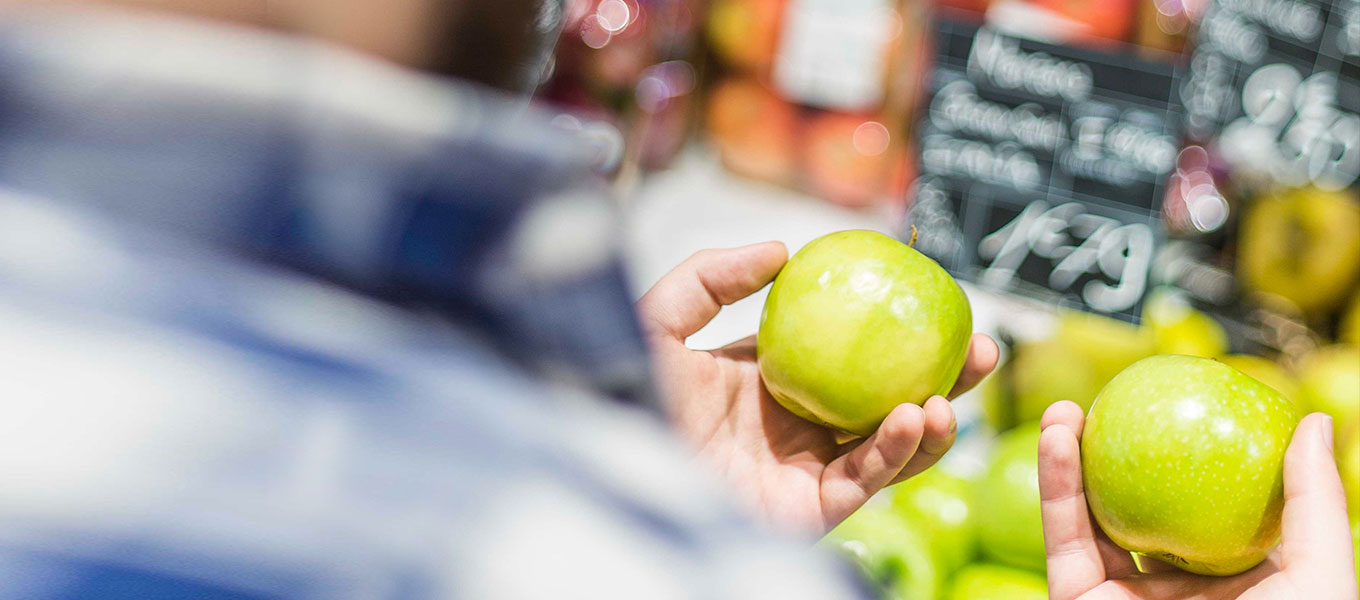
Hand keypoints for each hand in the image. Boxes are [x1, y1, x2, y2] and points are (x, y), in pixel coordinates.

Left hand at [636, 242, 997, 534]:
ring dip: (932, 420)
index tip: (935, 298)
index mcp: (769, 380)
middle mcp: (795, 425)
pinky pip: (865, 478)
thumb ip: (713, 276)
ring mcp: (804, 468)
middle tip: (980, 347)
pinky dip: (897, 451)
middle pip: (885, 398)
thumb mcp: (661, 319)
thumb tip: (782, 249)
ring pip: (889, 445)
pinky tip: (915, 418)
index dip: (894, 330)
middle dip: (940, 377)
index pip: (847, 351)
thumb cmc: (622, 393)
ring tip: (952, 391)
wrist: (609, 464)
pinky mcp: (807, 509)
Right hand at [1038, 401, 1357, 599]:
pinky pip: (1064, 535)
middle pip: (1140, 502)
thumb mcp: (1322, 576)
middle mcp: (1176, 587)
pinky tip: (1058, 438)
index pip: (1209, 503)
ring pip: (1091, 514)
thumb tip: (1313, 420)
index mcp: (1238, 581)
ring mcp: (1123, 595)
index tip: (1179, 400)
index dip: (1190, 451)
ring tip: (1067, 408)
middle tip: (1110, 400)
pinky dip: (1054, 483)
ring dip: (1071, 456)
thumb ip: (1315, 502)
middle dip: (1118, 449)